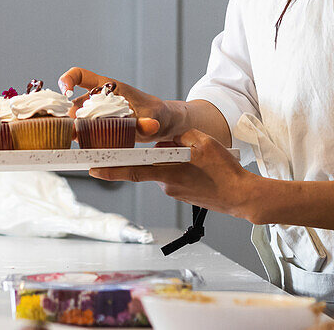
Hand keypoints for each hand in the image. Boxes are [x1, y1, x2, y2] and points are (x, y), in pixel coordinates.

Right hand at [58, 66, 185, 142]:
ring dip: (73, 128)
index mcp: (109, 87)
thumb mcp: (153, 117)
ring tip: (77, 139)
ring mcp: (97, 112)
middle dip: (69, 115)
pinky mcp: (99, 126)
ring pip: (77, 118)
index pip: (80, 75)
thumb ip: (147, 123)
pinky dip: (80, 137)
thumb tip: (150, 125)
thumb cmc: (156, 113)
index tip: (65, 93)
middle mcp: (99, 98)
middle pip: (74, 102)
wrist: (161, 123)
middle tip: (73, 130)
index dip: (68, 80)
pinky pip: (83, 129)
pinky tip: (84, 145)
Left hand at [88, 129, 261, 221]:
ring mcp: (174, 190)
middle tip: (172, 148)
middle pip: (150, 163)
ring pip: (163, 168)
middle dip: (156, 152)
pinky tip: (200, 166)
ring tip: (199, 159)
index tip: (91, 168)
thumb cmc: (224, 170)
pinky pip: (173, 175)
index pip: (131, 169)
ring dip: (172, 159)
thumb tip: (165, 137)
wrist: (242, 196)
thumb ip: (178, 136)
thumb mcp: (202, 142)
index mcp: (166, 172)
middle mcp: (165, 184)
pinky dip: (180, 167)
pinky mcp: (182, 193)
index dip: (109, 169)